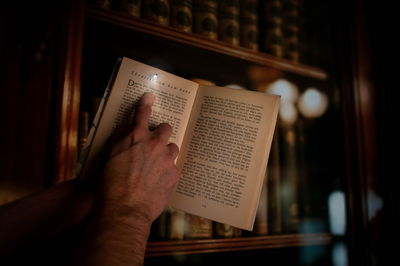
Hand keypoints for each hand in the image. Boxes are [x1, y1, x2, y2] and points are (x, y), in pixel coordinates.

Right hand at [96, 92, 180, 223]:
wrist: (125, 210)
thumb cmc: (110, 185)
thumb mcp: (109, 157)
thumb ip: (121, 140)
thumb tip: (129, 128)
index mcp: (136, 137)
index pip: (142, 113)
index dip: (146, 103)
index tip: (150, 96)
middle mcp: (155, 144)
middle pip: (166, 128)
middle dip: (161, 132)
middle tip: (154, 143)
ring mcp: (167, 159)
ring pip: (173, 148)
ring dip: (166, 153)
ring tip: (157, 166)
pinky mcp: (175, 175)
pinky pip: (175, 167)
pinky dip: (168, 171)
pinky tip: (159, 181)